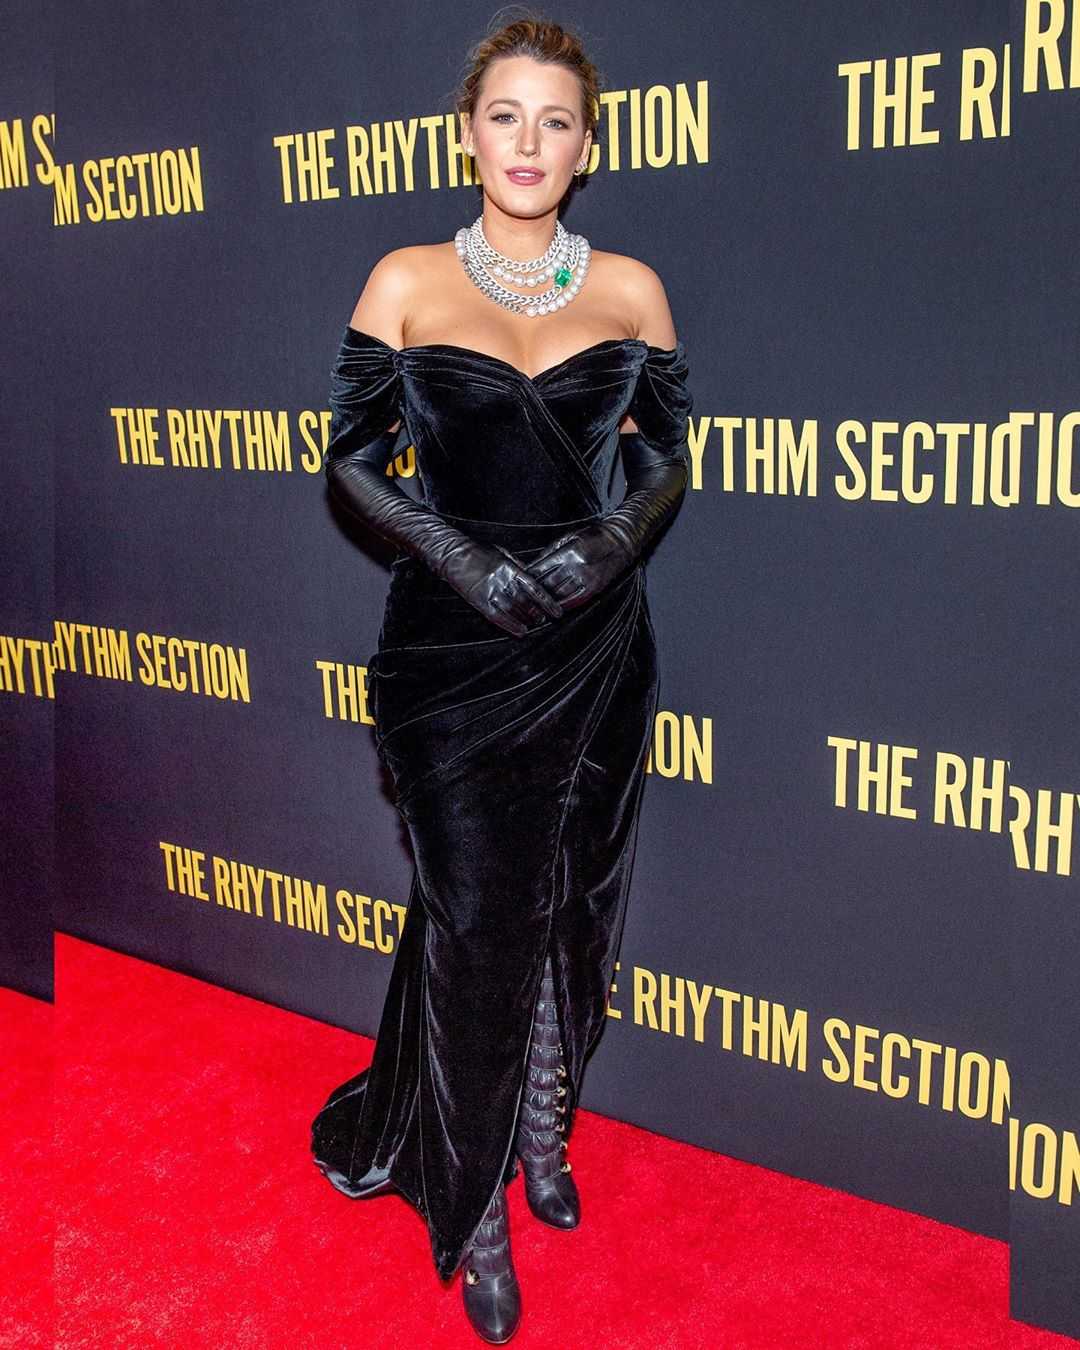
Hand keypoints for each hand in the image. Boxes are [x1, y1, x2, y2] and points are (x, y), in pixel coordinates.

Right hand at [441, 540, 564, 637]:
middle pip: (526, 601)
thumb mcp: (502, 553)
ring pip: (514, 610)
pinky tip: (520, 632)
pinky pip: (497, 616)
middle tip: (544, 619)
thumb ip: (517, 565)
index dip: (547, 601)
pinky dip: (510, 625)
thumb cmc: (477, 551)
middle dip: (537, 612)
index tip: (557, 611)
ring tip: (534, 625)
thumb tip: (532, 576)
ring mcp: (490, 591)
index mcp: (509, 568)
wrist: (452, 554)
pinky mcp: (478, 600)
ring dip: (526, 620)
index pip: (534, 588)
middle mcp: (502, 580)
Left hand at [522, 524, 633, 609]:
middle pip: (548, 584)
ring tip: (533, 608)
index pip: (541, 568)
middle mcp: (577, 567)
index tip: (518, 584)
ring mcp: (587, 579)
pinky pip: (575, 601)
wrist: (620, 541)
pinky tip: (554, 609)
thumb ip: (550, 552)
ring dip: (545, 603)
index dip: (528, 578)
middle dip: (533, 593)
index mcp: (568, 552)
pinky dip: (562, 606)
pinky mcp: (595, 587)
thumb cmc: (592, 536)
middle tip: (520, 600)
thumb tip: (532, 567)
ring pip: (560, 595)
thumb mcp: (569, 537)